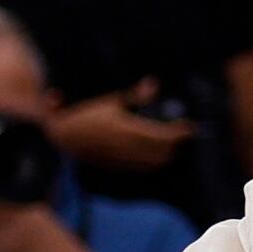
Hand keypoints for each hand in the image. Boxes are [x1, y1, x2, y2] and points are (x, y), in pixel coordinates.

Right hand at [46, 91, 193, 174]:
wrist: (63, 137)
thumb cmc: (87, 115)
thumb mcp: (111, 102)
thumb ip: (135, 96)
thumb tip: (154, 83)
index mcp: (127, 129)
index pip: (164, 135)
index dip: (180, 132)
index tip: (189, 126)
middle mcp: (127, 147)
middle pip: (164, 151)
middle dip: (177, 143)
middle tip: (183, 132)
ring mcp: (123, 159)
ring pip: (156, 162)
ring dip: (168, 153)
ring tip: (173, 142)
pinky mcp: (118, 167)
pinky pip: (145, 168)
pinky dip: (156, 161)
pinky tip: (158, 153)